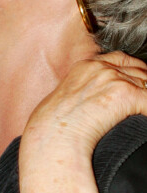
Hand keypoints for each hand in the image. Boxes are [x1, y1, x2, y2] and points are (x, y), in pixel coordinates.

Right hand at [20, 51, 146, 192]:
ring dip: (145, 99)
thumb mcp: (69, 96)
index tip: (140, 80)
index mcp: (86, 65)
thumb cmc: (55, 122)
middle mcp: (101, 67)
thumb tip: (104, 99)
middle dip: (145, 84)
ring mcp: (114, 78)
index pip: (121, 59)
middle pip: (139, 70)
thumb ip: (88, 88)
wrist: (54, 133)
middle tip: (142, 99)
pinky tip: (141, 118)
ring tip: (141, 110)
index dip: (135, 70)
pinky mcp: (126, 93)